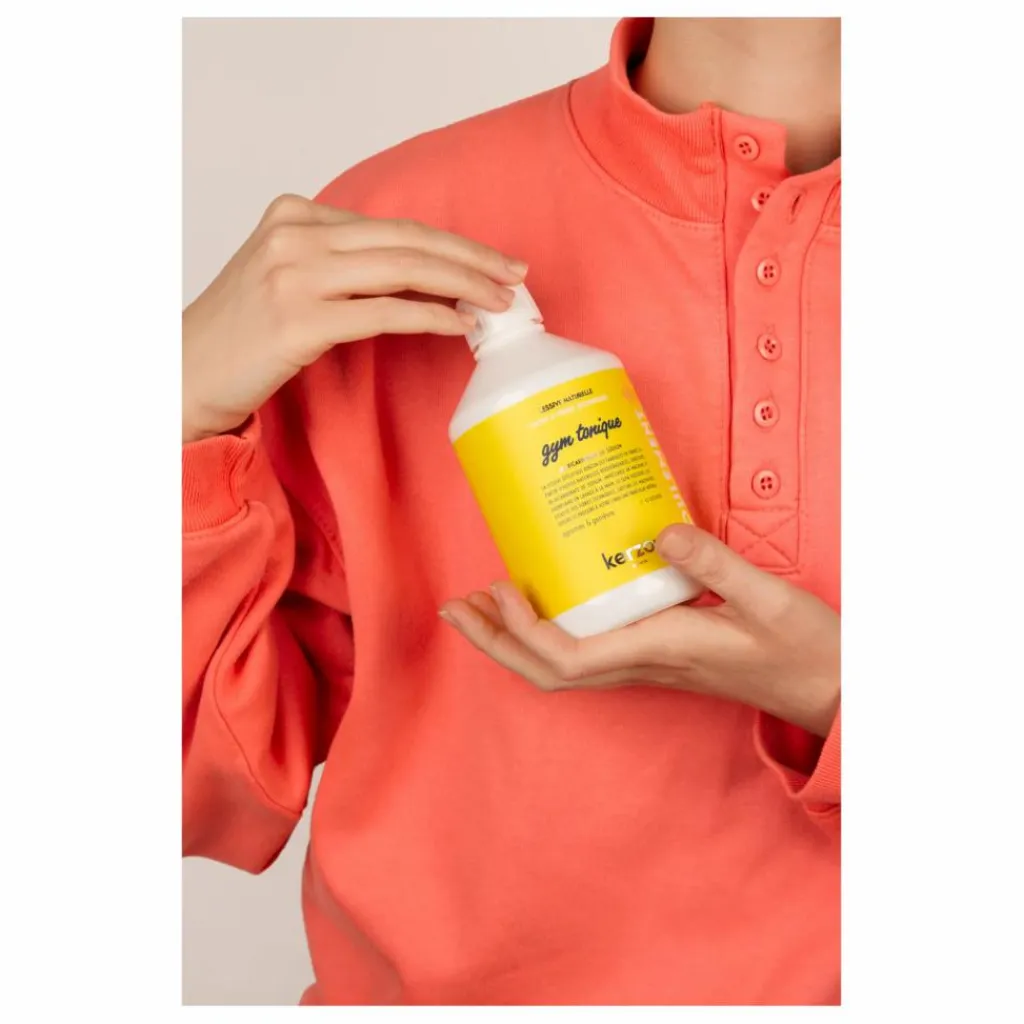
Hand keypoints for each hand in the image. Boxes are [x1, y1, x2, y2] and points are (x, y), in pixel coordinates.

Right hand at [183, 194, 526, 442]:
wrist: (184, 375)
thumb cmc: (241, 336)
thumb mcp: (288, 278)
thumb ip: (342, 265)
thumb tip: (420, 278)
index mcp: (296, 215)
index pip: (393, 226)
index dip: (451, 244)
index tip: (493, 261)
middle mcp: (296, 234)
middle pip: (406, 239)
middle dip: (471, 258)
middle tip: (516, 276)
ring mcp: (294, 274)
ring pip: (402, 268)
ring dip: (462, 284)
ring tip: (500, 301)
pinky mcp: (298, 319)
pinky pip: (383, 311)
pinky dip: (430, 315)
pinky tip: (461, 324)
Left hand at [440, 523, 839, 736]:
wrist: (831, 690)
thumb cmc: (804, 649)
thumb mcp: (769, 598)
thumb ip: (716, 563)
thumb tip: (657, 532)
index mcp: (661, 650)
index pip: (568, 657)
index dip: (523, 632)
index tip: (500, 590)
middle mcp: (643, 665)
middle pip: (548, 672)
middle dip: (496, 644)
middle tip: (456, 608)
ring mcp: (647, 666)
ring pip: (562, 668)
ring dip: (513, 642)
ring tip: (480, 607)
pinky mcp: (656, 655)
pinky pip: (585, 655)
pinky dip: (548, 635)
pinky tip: (544, 603)